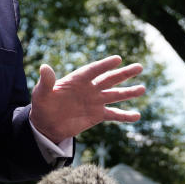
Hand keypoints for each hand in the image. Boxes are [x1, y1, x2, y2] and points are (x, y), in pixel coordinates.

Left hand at [29, 55, 145, 143]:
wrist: (46, 124)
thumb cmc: (42, 105)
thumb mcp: (41, 93)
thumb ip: (46, 81)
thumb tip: (44, 68)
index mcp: (77, 79)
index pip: (94, 70)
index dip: (105, 65)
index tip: (118, 59)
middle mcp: (89, 88)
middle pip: (109, 79)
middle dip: (124, 74)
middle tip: (139, 67)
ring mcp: (95, 101)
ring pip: (115, 95)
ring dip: (129, 92)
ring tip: (142, 89)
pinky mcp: (97, 115)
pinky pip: (114, 115)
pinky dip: (125, 116)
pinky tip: (137, 116)